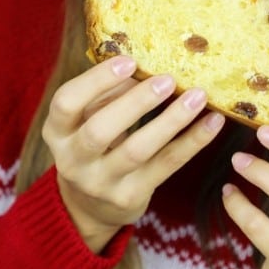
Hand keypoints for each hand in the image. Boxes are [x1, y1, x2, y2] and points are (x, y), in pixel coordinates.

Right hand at [42, 56, 225, 252]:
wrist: (89, 207)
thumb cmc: (92, 147)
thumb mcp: (86, 119)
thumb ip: (107, 93)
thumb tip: (147, 66)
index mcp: (56, 132)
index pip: (66, 103)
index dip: (96, 81)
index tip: (129, 60)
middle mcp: (72, 160)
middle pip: (99, 131)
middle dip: (135, 103)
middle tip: (167, 79)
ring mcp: (100, 183)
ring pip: (136, 151)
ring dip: (170, 121)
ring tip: (197, 96)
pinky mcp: (129, 197)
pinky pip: (165, 165)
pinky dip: (191, 142)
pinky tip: (212, 122)